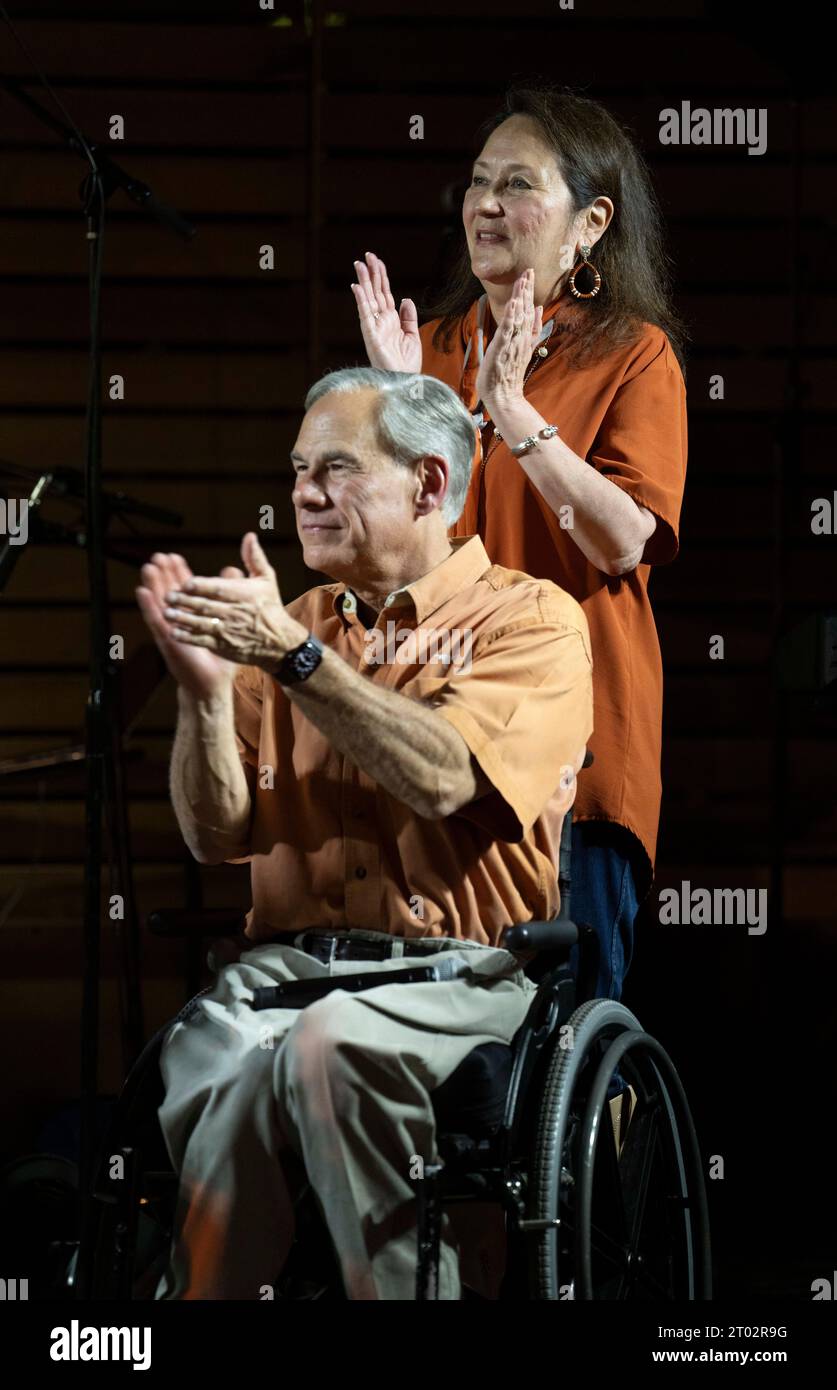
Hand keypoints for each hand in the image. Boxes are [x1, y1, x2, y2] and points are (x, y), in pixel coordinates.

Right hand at [136, 551, 243, 700]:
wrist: (213, 684)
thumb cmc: (221, 658)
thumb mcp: (229, 625)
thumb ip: (231, 597)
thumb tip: (233, 571)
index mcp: (194, 617)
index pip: (185, 591)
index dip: (179, 574)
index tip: (175, 556)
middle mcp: (180, 621)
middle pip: (169, 593)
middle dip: (164, 574)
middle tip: (159, 556)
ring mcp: (171, 631)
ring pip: (160, 603)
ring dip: (153, 585)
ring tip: (149, 567)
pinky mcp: (167, 641)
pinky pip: (156, 621)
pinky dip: (148, 607)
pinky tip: (142, 592)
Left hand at [158, 533, 306, 674]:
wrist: (279, 642)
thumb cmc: (270, 606)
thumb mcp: (266, 580)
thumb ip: (254, 558)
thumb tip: (250, 535)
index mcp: (243, 595)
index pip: (218, 589)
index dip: (201, 586)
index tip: (186, 582)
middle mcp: (234, 613)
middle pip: (206, 606)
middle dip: (185, 601)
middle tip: (168, 596)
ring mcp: (227, 631)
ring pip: (201, 624)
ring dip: (183, 619)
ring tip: (166, 613)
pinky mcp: (223, 645)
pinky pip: (203, 641)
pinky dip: (188, 637)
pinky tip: (174, 632)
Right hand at [351, 251, 421, 372]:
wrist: (405, 380)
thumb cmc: (407, 364)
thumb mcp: (412, 336)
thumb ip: (409, 317)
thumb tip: (405, 298)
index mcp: (391, 320)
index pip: (385, 293)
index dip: (382, 277)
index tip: (377, 261)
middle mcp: (381, 321)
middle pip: (375, 292)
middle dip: (371, 273)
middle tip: (367, 255)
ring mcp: (374, 327)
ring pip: (368, 298)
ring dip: (364, 281)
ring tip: (359, 264)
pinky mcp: (370, 335)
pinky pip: (364, 314)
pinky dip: (361, 300)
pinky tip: (357, 287)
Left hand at [476, 269, 543, 411]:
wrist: (503, 394)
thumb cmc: (509, 372)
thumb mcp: (524, 347)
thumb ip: (533, 329)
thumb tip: (539, 309)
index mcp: (525, 336)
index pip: (529, 310)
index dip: (529, 291)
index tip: (530, 274)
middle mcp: (521, 337)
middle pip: (526, 309)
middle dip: (527, 289)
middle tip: (529, 270)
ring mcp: (513, 342)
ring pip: (519, 316)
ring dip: (521, 297)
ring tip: (522, 280)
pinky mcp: (503, 349)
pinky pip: (509, 330)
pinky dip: (512, 316)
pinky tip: (514, 303)